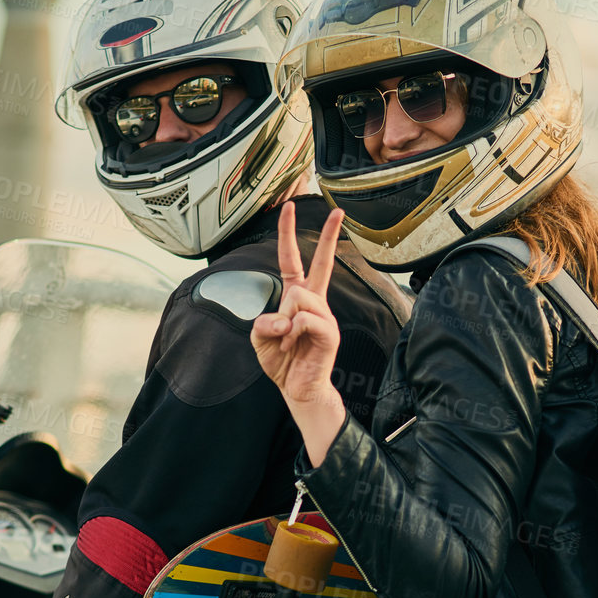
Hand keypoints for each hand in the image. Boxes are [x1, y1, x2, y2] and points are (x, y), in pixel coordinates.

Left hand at [251, 202, 348, 462]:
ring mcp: (324, 316)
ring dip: (284, 321)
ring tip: (287, 341)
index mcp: (297, 297)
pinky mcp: (330, 333)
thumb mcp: (260, 338)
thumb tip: (284, 316)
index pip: (293, 260)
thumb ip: (262, 321)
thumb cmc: (282, 362)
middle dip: (331, 236)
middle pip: (323, 263)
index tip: (289, 208)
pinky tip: (294, 345)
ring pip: (300, 297)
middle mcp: (314, 302)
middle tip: (338, 210)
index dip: (289, 234)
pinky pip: (305, 319)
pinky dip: (292, 332)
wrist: (298, 389)